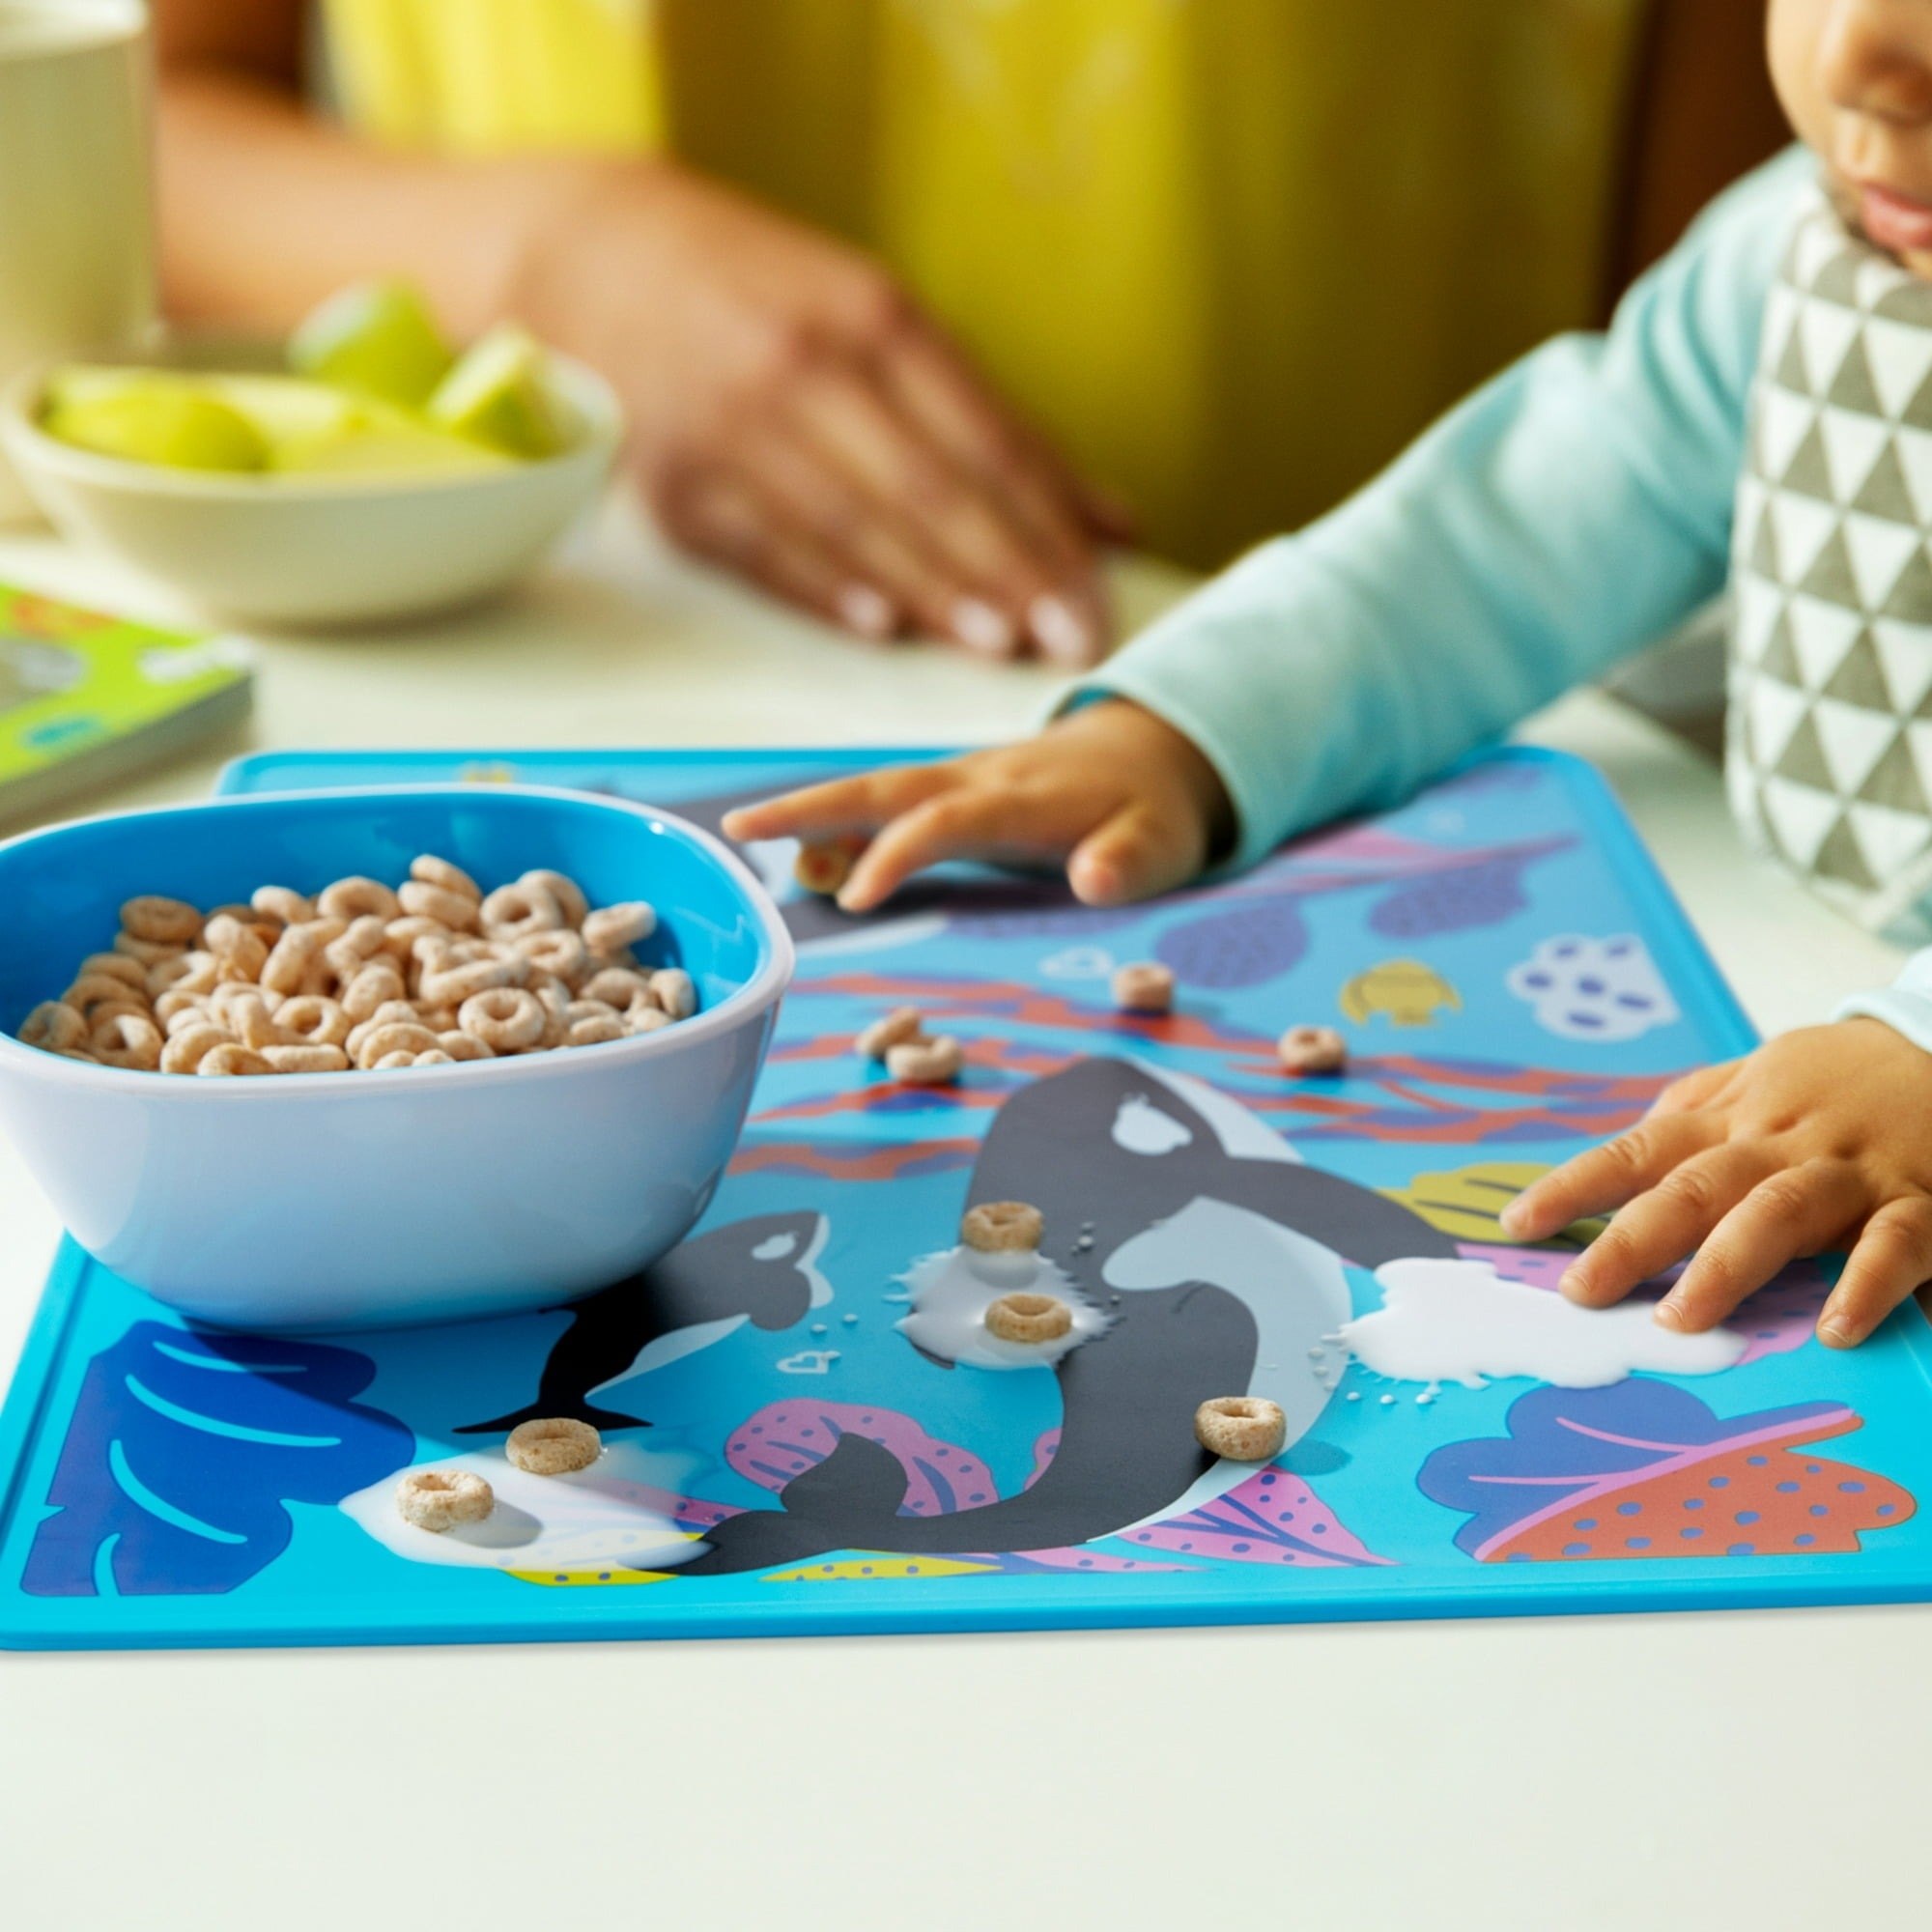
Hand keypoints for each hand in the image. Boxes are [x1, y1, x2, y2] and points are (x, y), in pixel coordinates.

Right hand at [524, 162, 1124, 660]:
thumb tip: (1110, 522)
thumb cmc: (765, 296)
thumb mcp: (876, 317)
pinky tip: (882, 628)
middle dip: (1007, 570)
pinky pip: (766, 553)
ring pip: (851, 527)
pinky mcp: (675, 488)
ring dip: (931, 593)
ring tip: (996, 646)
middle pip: (927, 489)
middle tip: (1069, 640)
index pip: (982, 439)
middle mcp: (803, 369)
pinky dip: (827, 590)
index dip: (1046, 526)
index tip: (1096, 596)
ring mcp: (731, 429)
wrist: (589, 257)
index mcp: (870, 316)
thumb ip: (992, 422)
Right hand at [721, 699, 1232, 911]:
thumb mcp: (1162, 844)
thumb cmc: (1153, 813)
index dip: (895, 854)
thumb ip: (1128, 862)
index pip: (945, 820)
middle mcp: (977, 781)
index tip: (852, 897)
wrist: (1149, 755)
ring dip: (810, 813)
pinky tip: (800, 862)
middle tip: (739, 829)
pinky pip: (885, 806)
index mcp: (1022, 799)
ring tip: (745, 842)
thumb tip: (1092, 879)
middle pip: (882, 787)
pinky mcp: (950, 793)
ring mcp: (958, 782)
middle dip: (810, 806)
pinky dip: (838, 826)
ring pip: (873, 791)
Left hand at [1499, 1019, 1931, 1346]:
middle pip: (1694, 1187)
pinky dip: (1864, 1284)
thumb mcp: (1759, 1076)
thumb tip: (1626, 1149)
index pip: (1638, 1151)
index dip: (1574, 1186)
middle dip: (1633, 1239)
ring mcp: (1848, 1171)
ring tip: (1679, 1318)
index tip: (1517, 1225)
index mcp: (1733, 1119)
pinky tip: (1835, 1329)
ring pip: (1778, 1213)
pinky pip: (1894, 1244)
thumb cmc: (1841, 1078)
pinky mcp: (1923, 1200)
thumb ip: (1695, 1112)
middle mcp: (1778, 1143)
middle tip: (1581, 1291)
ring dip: (1725, 1265)